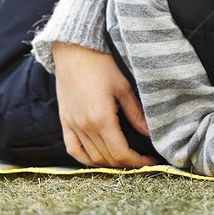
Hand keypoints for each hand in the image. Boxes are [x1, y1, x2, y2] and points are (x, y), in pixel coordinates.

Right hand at [52, 42, 157, 167]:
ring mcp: (72, 125)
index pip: (121, 152)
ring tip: (124, 159)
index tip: (149, 161)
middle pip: (107, 157)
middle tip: (141, 160)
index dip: (136, 162)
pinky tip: (97, 159)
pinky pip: (73, 149)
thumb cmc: (100, 64)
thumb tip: (149, 132)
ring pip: (91, 157)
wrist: (74, 51)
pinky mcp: (65, 121)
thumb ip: (135, 113)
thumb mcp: (123, 87)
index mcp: (101, 118)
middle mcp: (85, 126)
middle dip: (126, 163)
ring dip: (108, 163)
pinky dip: (85, 159)